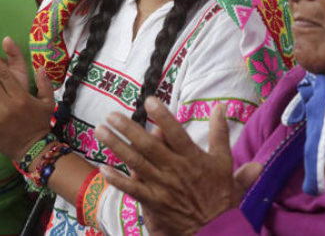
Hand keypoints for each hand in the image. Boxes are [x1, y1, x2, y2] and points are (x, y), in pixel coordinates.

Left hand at [95, 98, 262, 235]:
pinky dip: (117, 180)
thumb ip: (220, 132)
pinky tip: (103, 168)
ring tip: (100, 131)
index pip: (176, 133)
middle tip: (111, 115)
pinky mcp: (154, 201)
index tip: (149, 100)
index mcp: (192, 157)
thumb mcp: (224, 160)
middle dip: (128, 129)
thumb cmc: (220, 191)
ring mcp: (163, 186)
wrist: (217, 226)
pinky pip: (133, 189)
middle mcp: (175, 169)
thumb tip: (220, 106)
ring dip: (117, 146)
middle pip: (149, 146)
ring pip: (136, 163)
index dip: (163, 116)